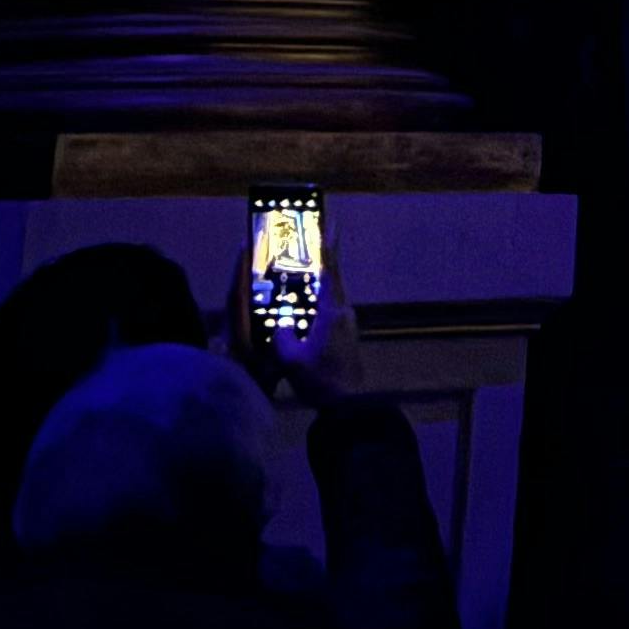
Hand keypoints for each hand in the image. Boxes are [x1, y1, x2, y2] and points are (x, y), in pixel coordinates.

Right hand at [224, 236, 367, 406]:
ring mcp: (347, 324)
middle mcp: (343, 312)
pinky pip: (329, 312)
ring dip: (317, 286)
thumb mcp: (292, 360)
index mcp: (332, 311)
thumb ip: (283, 337)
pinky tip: (303, 312)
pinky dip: (317, 305)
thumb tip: (280, 324)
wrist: (348, 406)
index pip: (330, 270)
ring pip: (330, 297)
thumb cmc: (321, 379)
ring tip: (298, 279)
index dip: (329, 246)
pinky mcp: (346, 337)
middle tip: (307, 246)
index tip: (331, 222)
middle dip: (321, 262)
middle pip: (331, 280)